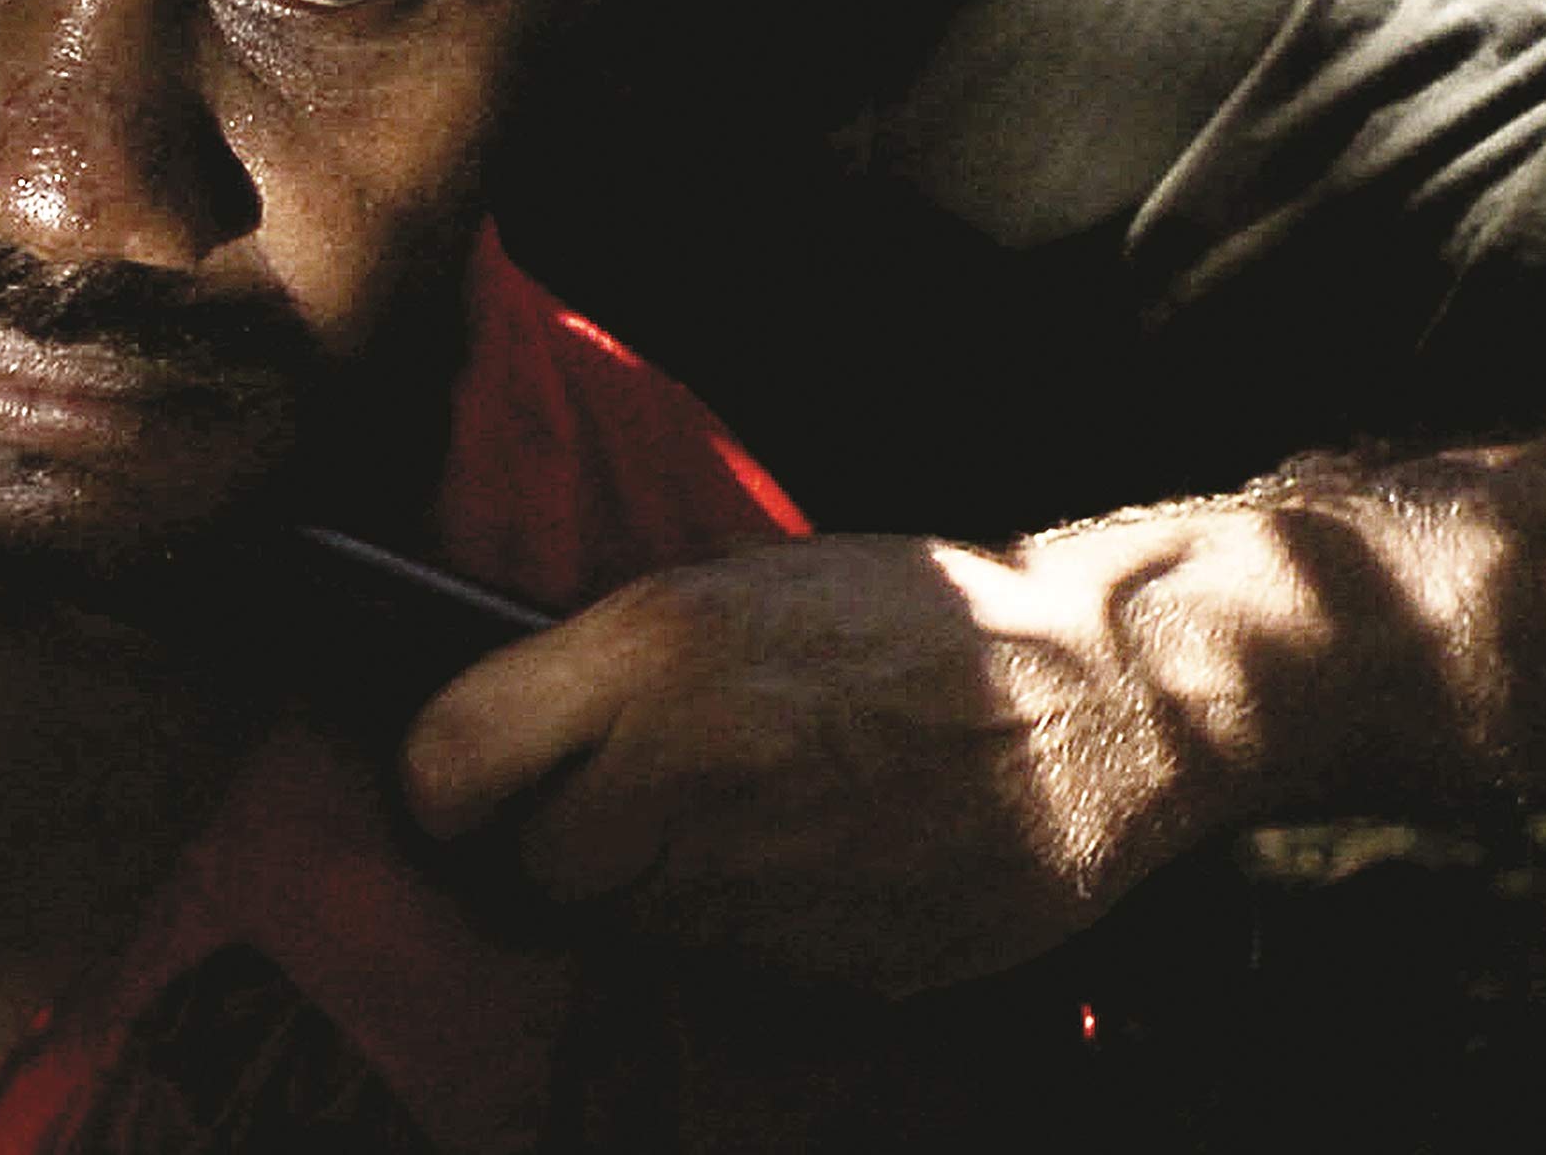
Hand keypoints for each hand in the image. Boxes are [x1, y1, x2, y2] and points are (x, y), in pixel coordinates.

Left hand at [399, 527, 1236, 995]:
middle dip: (550, 848)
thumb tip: (488, 724)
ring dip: (646, 890)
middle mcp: (690, 773)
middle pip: (532, 873)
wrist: (1105, 695)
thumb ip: (605, 657)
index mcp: (655, 648)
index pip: (449, 763)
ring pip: (626, 928)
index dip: (441, 782)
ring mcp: (763, 883)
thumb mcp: (737, 579)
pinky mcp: (831, 966)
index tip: (460, 781)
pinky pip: (728, 967)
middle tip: (602, 806)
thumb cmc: (912, 615)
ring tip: (727, 817)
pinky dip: (740, 929)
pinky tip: (803, 858)